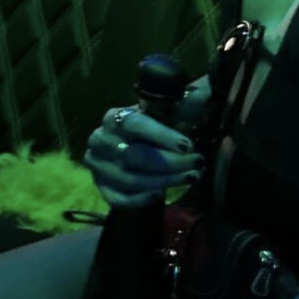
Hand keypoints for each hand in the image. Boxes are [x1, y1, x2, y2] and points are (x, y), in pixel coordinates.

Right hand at [84, 102, 206, 208]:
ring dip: (163, 181)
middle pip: (134, 155)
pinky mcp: (100, 186)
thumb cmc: (150, 128)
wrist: (129, 146)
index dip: (162, 135)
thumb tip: (200, 99)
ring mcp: (97, 165)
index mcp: (114, 117)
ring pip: (129, 179)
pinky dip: (139, 199)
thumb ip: (174, 110)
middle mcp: (100, 140)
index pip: (135, 124)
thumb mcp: (160, 114)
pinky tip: (159, 195)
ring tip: (191, 177)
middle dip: (170, 162)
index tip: (188, 145)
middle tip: (197, 163)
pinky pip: (117, 198)